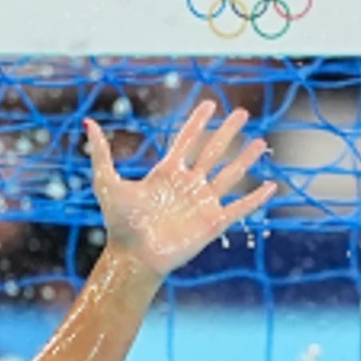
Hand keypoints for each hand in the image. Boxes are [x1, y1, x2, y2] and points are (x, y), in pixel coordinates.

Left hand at [87, 96, 276, 277]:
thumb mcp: (107, 183)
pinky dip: (256, 198)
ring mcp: (202, 203)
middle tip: (242, 112)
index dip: (198, 122)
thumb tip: (88, 123)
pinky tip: (271, 186)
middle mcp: (187, 185)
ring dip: (245, 158)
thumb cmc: (119, 223)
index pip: (186, 140)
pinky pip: (240, 207)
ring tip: (261, 142)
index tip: (210, 104)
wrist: (134, 257)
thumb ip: (102, 153)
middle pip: (212, 151)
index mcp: (166, 173)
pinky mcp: (213, 223)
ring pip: (229, 174)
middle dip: (227, 132)